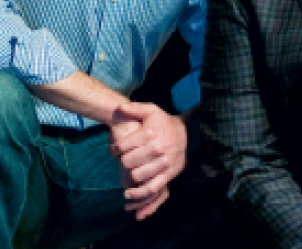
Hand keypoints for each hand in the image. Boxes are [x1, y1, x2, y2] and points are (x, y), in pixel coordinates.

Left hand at [109, 102, 187, 219]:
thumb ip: (134, 108)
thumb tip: (119, 107)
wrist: (187, 134)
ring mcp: (163, 163)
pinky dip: (138, 194)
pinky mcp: (169, 174)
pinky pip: (151, 188)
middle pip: (127, 162)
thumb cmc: (164, 123)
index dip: (115, 149)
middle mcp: (156, 148)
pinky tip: (128, 194)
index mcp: (149, 133)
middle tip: (123, 160)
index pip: (122, 146)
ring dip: (128, 175)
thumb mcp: (151, 110)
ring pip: (137, 175)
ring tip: (127, 172)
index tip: (115, 149)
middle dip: (122, 161)